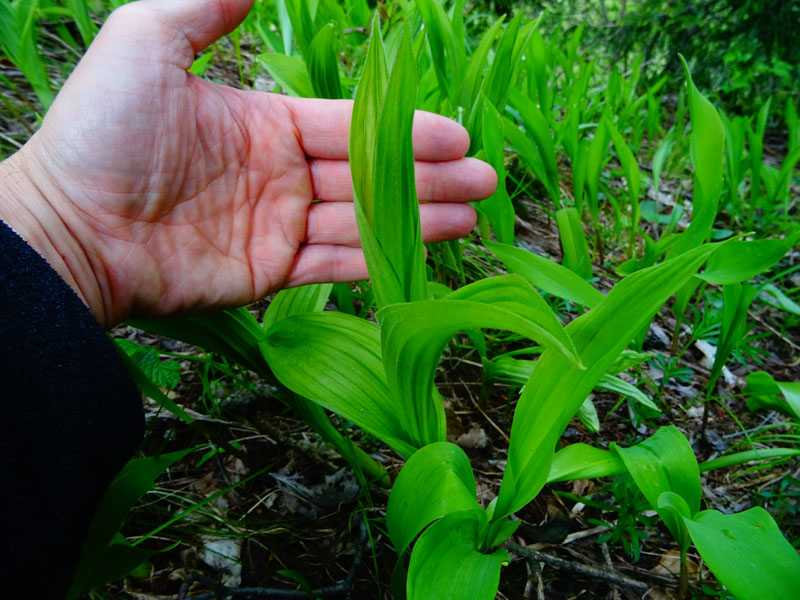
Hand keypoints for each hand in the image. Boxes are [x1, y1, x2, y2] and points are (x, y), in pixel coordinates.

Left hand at [0, 0, 495, 327]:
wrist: (70, 226)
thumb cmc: (104, 132)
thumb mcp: (150, 41)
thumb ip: (207, 5)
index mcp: (264, 122)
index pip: (349, 126)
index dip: (404, 132)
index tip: (457, 137)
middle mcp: (279, 174)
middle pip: (368, 175)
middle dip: (429, 177)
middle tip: (486, 179)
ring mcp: (276, 227)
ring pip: (362, 221)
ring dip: (419, 217)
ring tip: (474, 213)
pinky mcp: (269, 274)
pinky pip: (333, 264)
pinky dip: (379, 257)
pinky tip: (425, 249)